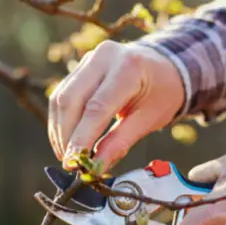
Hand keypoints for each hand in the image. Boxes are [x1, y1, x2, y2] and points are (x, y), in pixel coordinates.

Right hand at [48, 40, 184, 170]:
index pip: (97, 107)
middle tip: (69, 163)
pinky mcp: (80, 66)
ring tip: (67, 156)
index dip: (81, 138)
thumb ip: (121, 142)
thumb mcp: (149, 119)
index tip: (73, 163)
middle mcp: (104, 57)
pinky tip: (66, 140)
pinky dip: (61, 121)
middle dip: (66, 136)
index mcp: (128, 68)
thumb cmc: (162, 92)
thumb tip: (95, 168)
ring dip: (59, 130)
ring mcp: (89, 59)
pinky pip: (62, 95)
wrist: (165, 66)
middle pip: (71, 100)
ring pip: (61, 98)